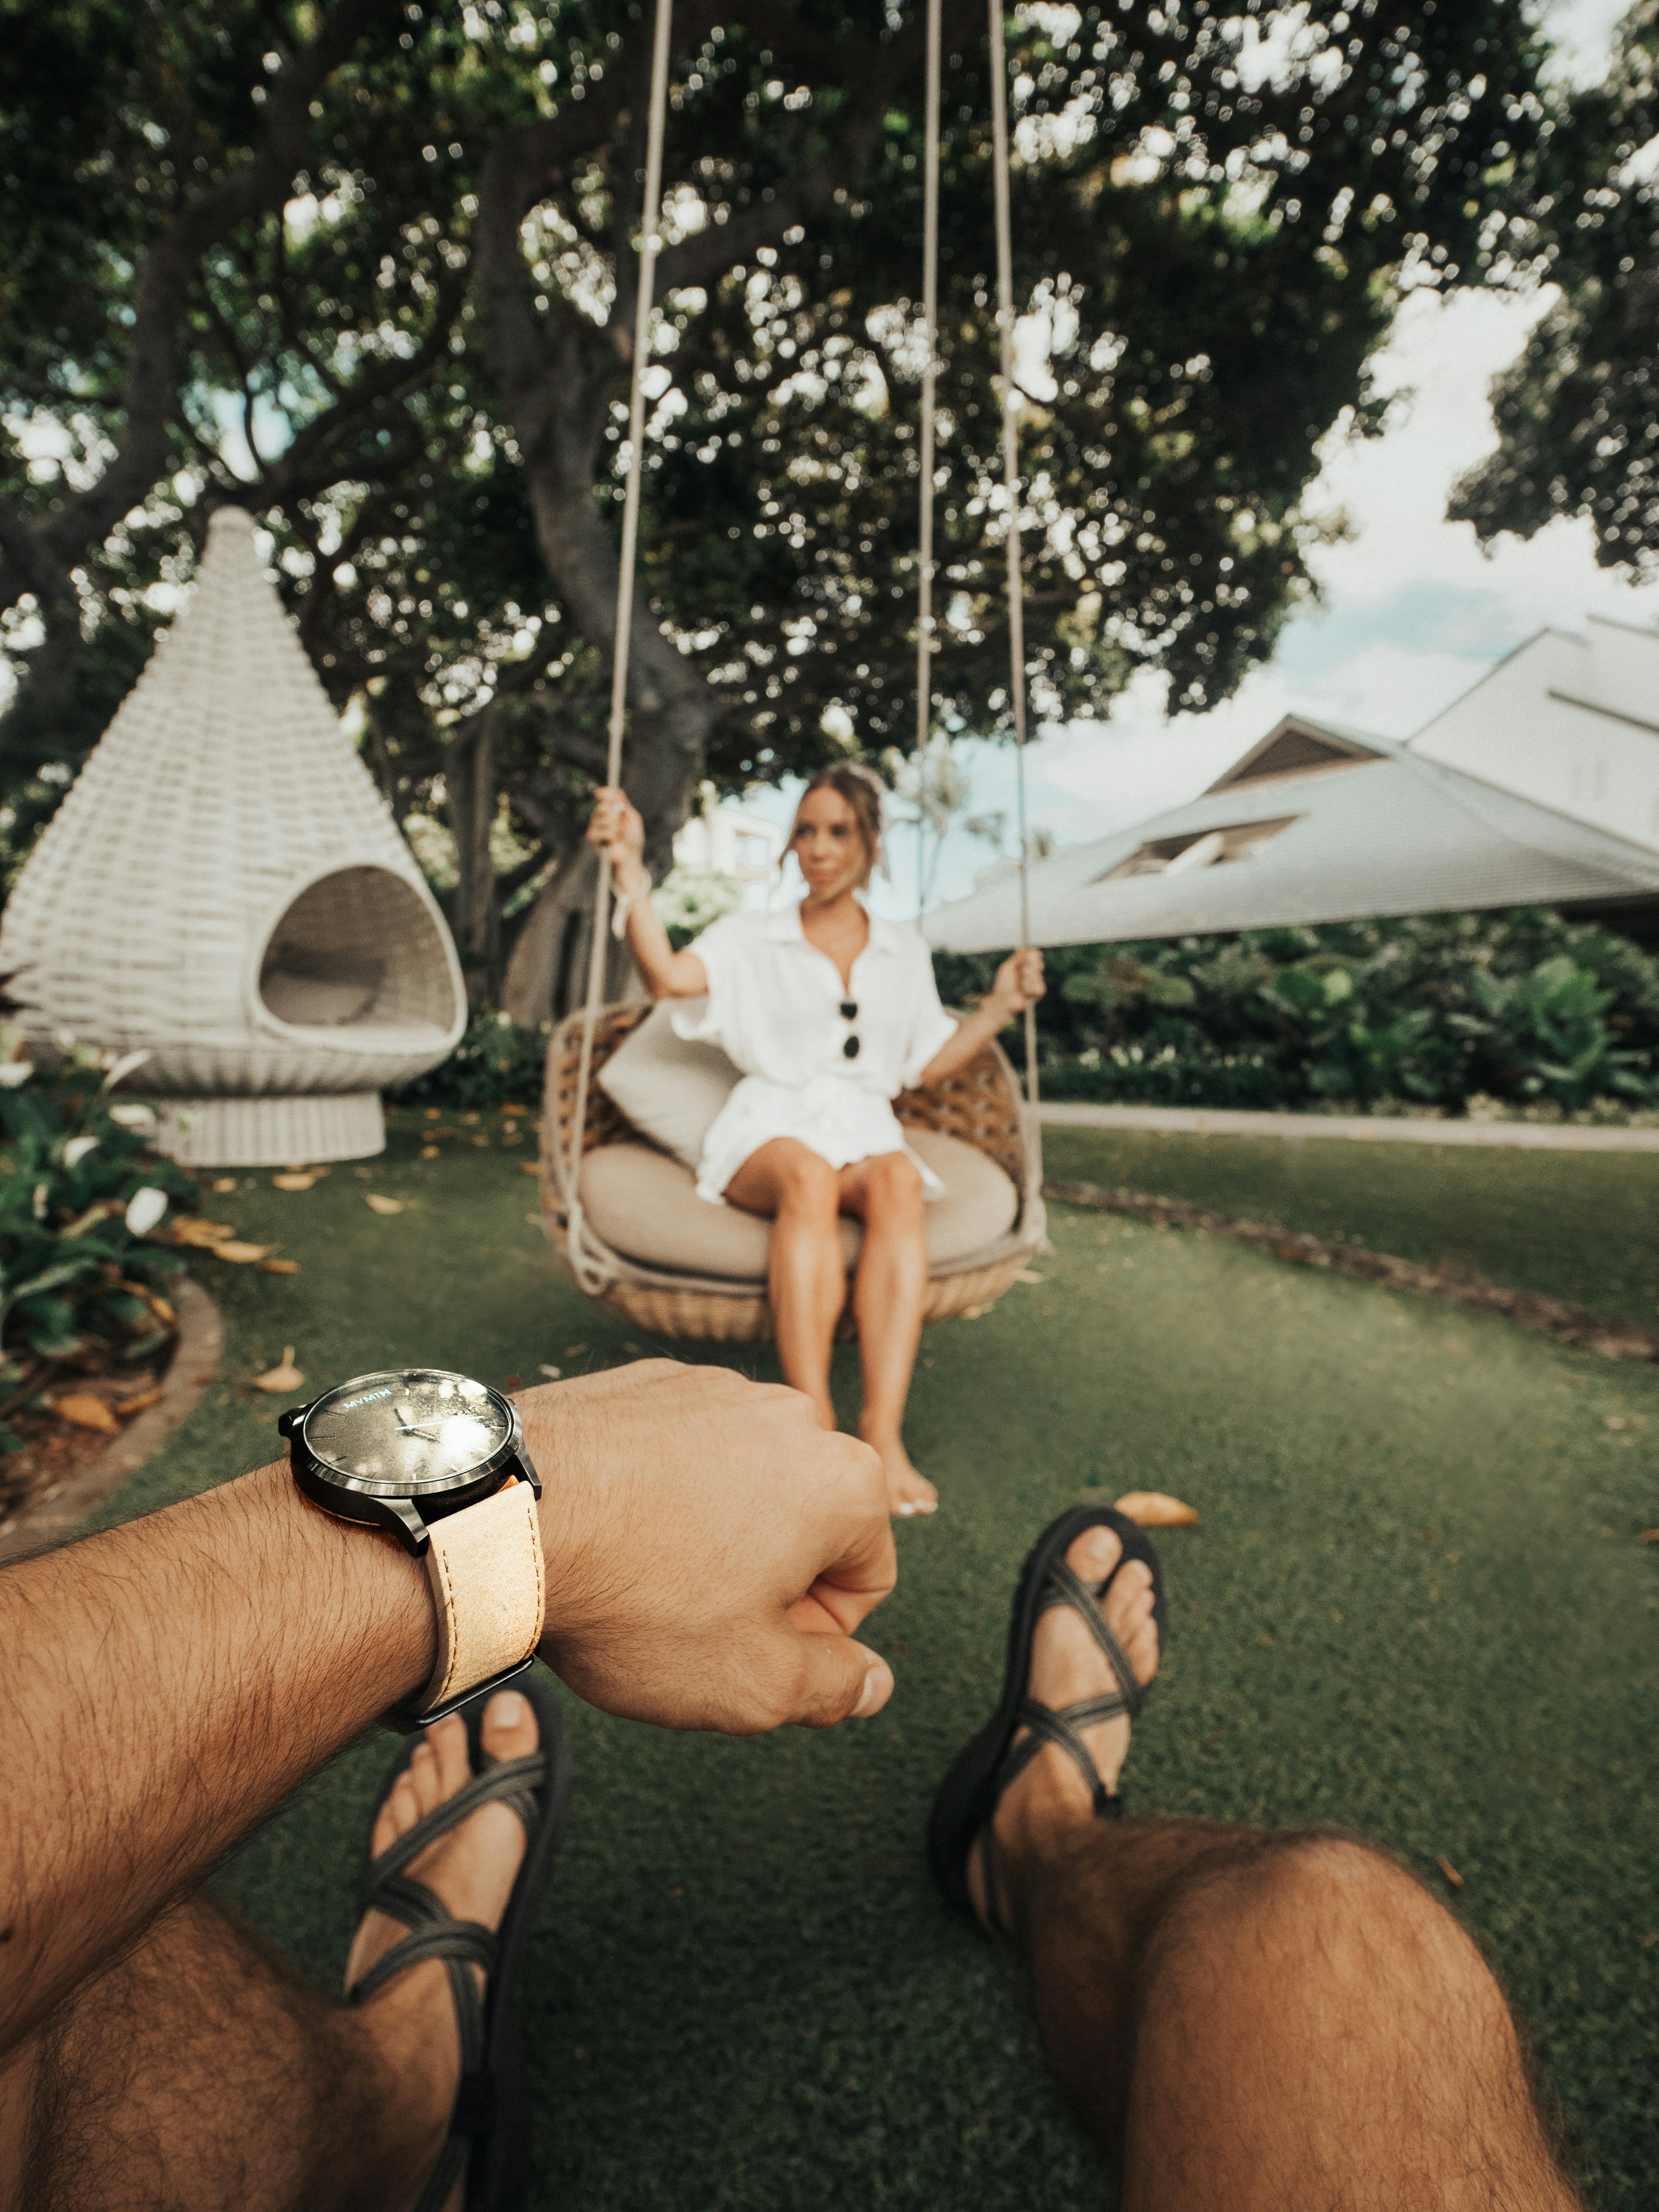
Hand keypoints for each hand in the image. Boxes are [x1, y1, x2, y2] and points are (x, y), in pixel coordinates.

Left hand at [519, 1362, 895, 1732]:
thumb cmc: (636, 1602)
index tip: (745, 1648)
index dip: (812, 1635)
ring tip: (642, 1574)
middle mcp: (792, 1416)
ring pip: (741, 1485)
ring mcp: (716, 1389)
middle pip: (805, 1525)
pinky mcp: (650, 1380)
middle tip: (691, 1619)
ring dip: (710, 1534)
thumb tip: (871, 1684)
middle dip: (763, 1579)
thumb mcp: (750, 1684)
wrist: (506, 1519)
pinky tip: (610, 1530)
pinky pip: (680, 1450)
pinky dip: (658, 1492)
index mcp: (842, 1482)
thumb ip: (832, 1687)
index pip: (866, 1578)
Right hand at [586, 785, 646, 883]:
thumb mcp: (633, 818)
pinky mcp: (592, 837)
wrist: (630, 857)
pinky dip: (611, 835)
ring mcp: (595, 826)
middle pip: (603, 805)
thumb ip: (625, 804)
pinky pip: (602, 830)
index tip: (607, 794)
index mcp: (609, 809)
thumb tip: (617, 790)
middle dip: (615, 813)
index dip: (605, 793)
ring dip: (616, 826)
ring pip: (603, 818)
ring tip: (619, 834)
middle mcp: (600, 815)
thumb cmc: (633, 838)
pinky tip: (613, 840)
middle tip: (621, 821)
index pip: (603, 795)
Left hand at [990, 946, 1044, 1018]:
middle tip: (1020, 973)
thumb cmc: (1003, 985)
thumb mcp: (1007, 968)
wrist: (1002, 1000)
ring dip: (1026, 980)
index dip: (1033, 955)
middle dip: (1028, 968)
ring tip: (1019, 985)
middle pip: (1038, 963)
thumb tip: (1024, 948)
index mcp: (1025, 964)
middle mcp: (1032, 971)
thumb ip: (1017, 958)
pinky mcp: (1038, 992)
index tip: (1027, 957)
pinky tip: (1024, 992)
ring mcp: (1036, 981)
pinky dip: (1029, 988)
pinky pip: (1039, 987)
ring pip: (1037, 975)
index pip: (1035, 955)